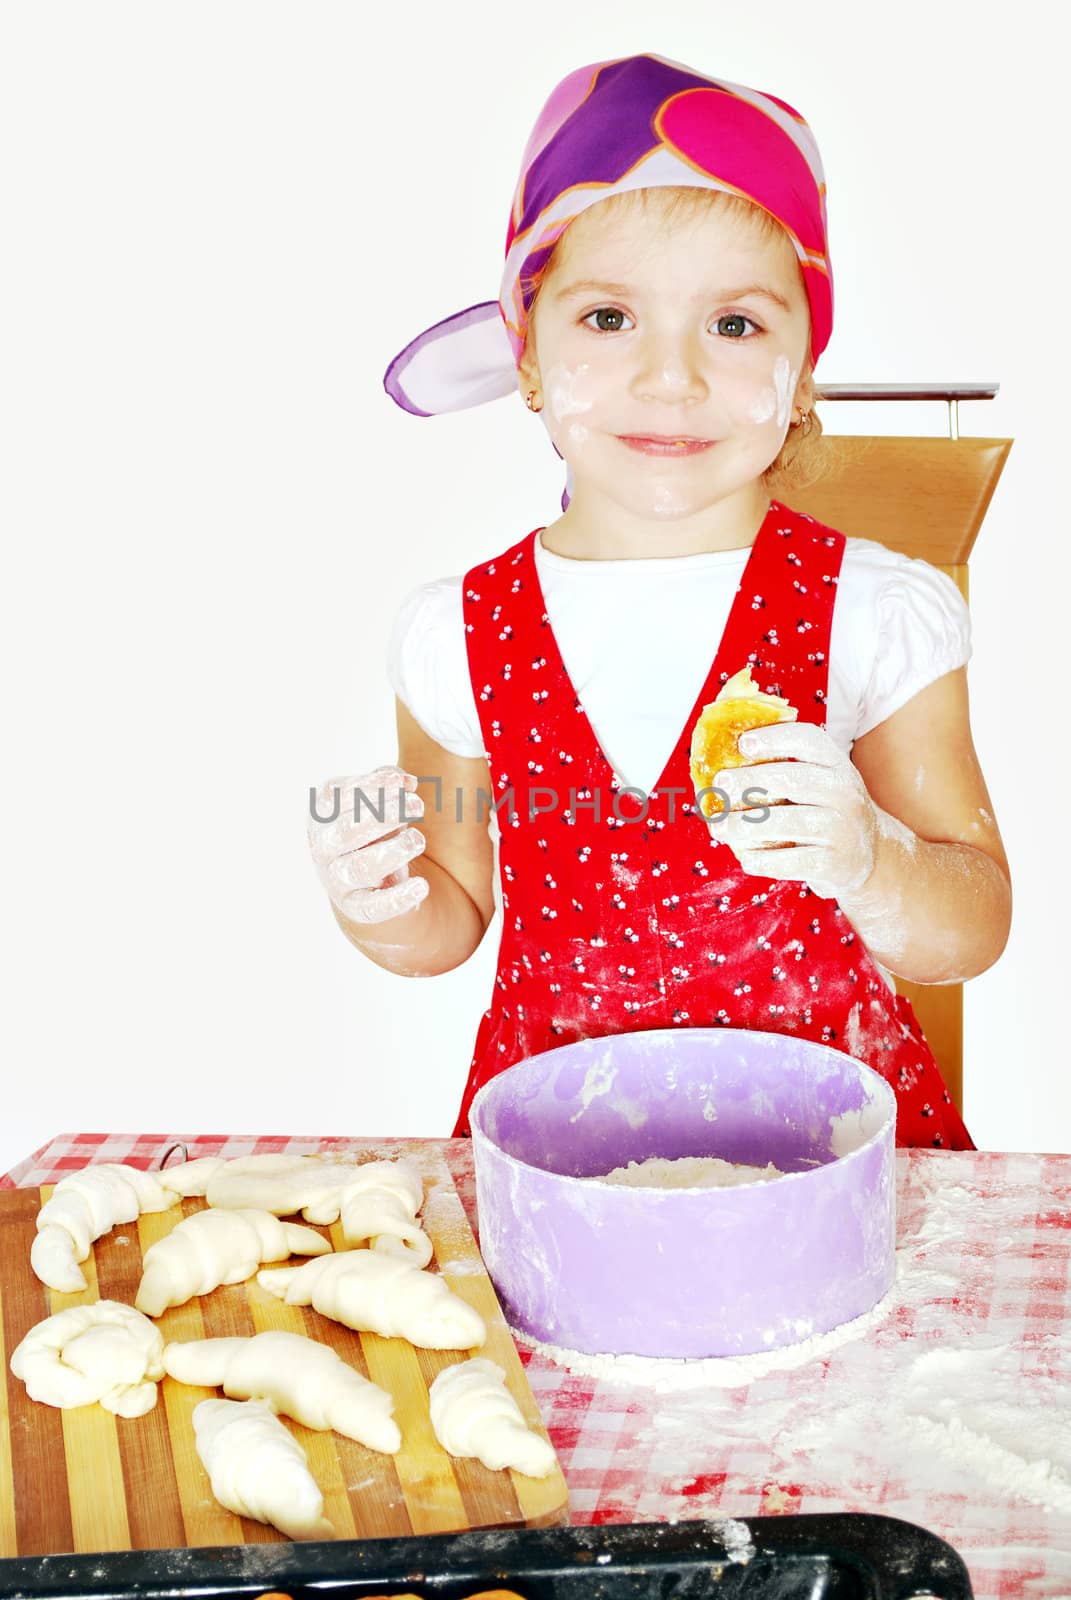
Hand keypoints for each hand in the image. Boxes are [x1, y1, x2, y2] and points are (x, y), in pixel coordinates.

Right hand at [307, 766, 428, 923]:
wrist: (369, 878)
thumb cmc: (373, 829)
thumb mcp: (379, 802)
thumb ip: (390, 785)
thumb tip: (406, 782)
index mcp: (321, 816)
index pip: (339, 797)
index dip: (371, 786)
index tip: (402, 782)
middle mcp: (323, 848)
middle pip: (348, 830)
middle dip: (384, 815)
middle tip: (417, 805)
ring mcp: (336, 879)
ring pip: (360, 867)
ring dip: (393, 851)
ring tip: (418, 839)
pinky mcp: (356, 906)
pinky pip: (373, 907)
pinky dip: (398, 898)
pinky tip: (422, 887)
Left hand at [711, 722, 894, 899]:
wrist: (869, 855)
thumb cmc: (825, 809)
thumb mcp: (818, 779)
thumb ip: (781, 762)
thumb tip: (723, 743)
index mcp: (836, 764)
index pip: (808, 740)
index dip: (775, 738)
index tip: (743, 743)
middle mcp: (844, 792)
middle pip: (793, 779)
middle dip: (751, 781)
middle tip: (720, 785)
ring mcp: (841, 829)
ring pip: (788, 822)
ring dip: (746, 825)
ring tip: (719, 827)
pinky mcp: (834, 864)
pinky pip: (793, 862)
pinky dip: (764, 861)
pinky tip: (745, 858)